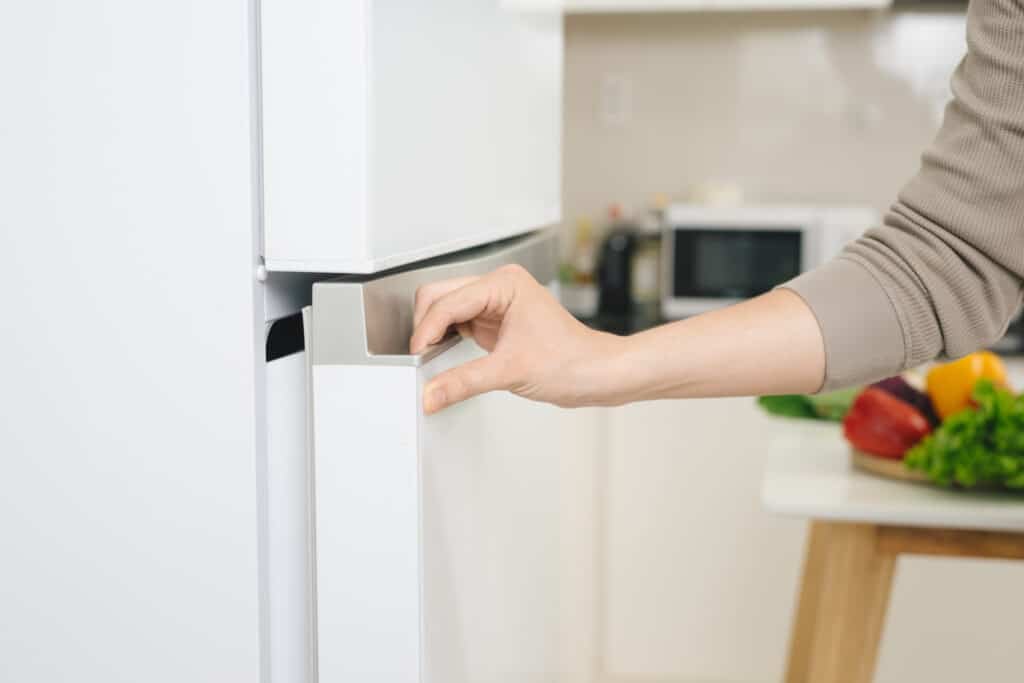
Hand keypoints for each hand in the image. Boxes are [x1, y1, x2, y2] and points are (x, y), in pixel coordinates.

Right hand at [410, 264, 621, 413]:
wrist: (597, 373)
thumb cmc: (572, 360)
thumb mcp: (511, 372)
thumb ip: (464, 382)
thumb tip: (430, 393)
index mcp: (504, 284)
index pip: (448, 301)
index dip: (426, 330)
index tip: (415, 357)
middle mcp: (499, 287)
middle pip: (440, 296)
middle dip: (426, 327)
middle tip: (419, 359)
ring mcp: (496, 303)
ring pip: (446, 309)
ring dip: (435, 333)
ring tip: (429, 360)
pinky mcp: (495, 322)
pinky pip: (458, 325)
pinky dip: (446, 340)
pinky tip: (443, 358)